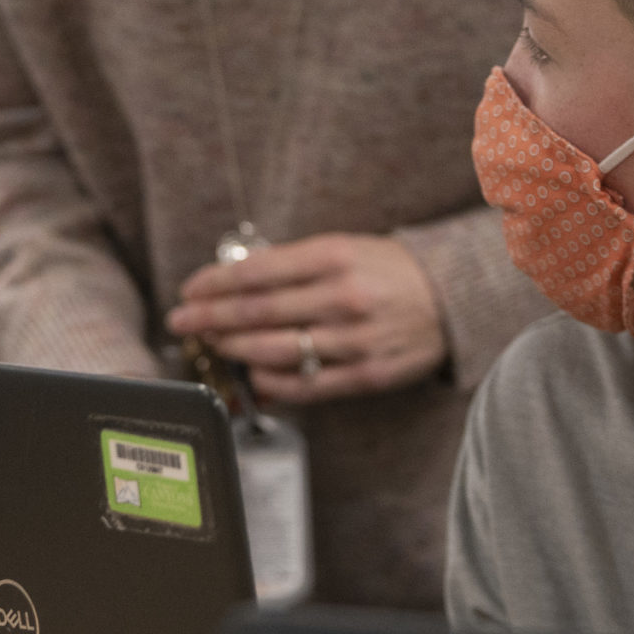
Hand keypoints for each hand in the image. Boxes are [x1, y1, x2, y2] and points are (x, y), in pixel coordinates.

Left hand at [165, 232, 445, 403]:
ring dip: (234, 349)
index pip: (257, 272)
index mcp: (333, 257)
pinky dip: (271, 382)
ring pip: (275, 350)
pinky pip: (306, 385)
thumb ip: (293, 264)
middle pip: (257, 312)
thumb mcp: (343, 248)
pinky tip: (252, 375)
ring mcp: (355, 340)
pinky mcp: (366, 374)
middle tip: (181, 321)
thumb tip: (236, 281)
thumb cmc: (387, 270)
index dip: (215, 282)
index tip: (190, 289)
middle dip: (210, 317)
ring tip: (212, 344)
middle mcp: (342, 297)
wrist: (452, 299)